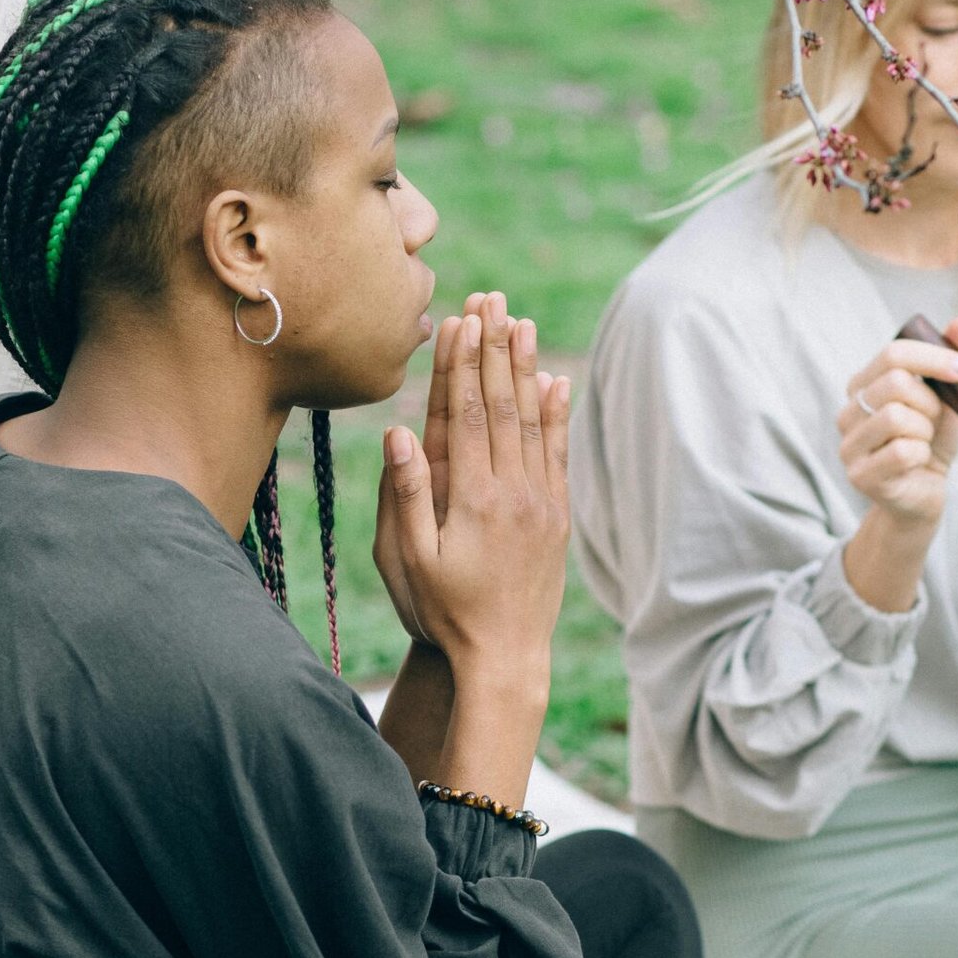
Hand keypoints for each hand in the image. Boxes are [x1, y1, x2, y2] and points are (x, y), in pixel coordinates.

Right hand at [378, 292, 569, 692]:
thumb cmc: (444, 612)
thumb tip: (399, 433)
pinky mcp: (557, 517)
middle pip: (502, 405)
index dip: (463, 363)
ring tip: (521, 323)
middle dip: (495, 349)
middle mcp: (514, 492)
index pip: (466, 414)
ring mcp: (541, 503)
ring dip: (526, 369)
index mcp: (474, 497)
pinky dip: (557, 415)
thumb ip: (408, 494)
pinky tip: (556, 383)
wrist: (505, 656)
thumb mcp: (412, 559)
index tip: (462, 319)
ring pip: (534, 422)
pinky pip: (558, 454)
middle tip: (492, 300)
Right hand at [838, 315, 957, 531]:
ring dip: (925, 430)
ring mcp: (848, 444)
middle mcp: (847, 411)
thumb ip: (952, 360)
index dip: (934, 358)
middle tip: (935, 420)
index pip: (893, 353)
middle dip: (930, 402)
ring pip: (897, 417)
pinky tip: (918, 463)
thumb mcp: (947, 399)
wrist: (923, 495)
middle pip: (895, 383)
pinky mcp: (859, 475)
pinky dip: (923, 454)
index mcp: (863, 385)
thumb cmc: (931, 442)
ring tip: (924, 442)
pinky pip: (902, 451)